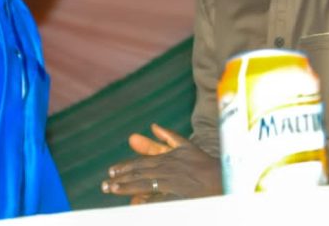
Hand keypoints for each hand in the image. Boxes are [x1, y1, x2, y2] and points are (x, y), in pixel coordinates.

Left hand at [101, 123, 221, 202]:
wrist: (223, 177)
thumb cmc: (203, 163)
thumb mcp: (186, 145)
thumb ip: (168, 137)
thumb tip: (153, 125)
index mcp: (167, 158)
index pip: (141, 163)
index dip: (125, 167)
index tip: (111, 171)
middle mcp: (167, 169)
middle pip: (139, 173)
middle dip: (120, 178)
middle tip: (105, 184)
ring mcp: (172, 182)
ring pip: (144, 184)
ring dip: (126, 187)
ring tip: (112, 190)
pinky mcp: (179, 195)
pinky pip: (159, 199)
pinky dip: (147, 200)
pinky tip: (135, 203)